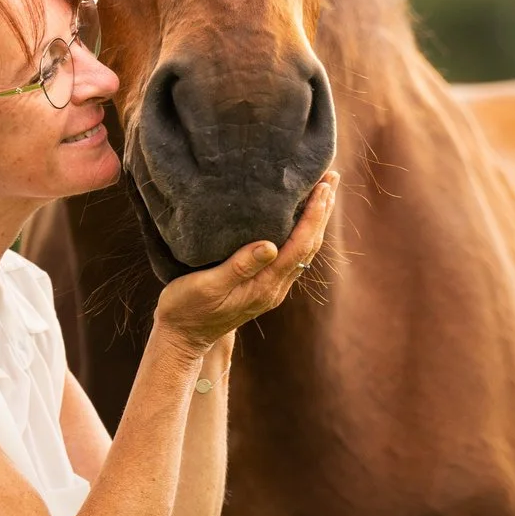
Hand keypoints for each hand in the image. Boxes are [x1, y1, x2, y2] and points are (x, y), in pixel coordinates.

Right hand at [152, 171, 341, 355]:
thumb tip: (270, 246)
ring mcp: (271, 288)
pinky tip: (299, 216)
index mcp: (265, 287)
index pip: (299, 247)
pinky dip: (302, 230)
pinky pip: (292, 254)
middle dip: (322, 211)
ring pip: (304, 250)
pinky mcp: (263, 286)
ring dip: (315, 219)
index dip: (313, 216)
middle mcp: (275, 288)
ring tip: (323, 190)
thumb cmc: (187, 309)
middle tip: (331, 177)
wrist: (182, 339)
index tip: (323, 187)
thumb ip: (238, 267)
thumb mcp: (207, 286)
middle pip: (309, 246)